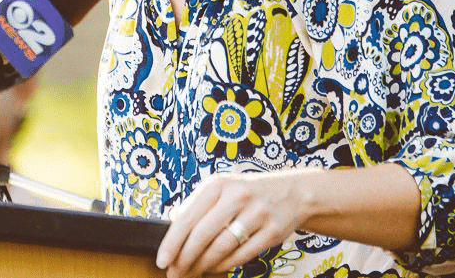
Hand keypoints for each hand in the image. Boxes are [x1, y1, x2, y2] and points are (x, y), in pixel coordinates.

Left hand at [155, 169, 314, 277]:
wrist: (292, 192)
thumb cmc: (247, 193)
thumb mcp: (222, 188)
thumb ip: (198, 204)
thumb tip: (173, 225)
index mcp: (218, 184)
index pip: (187, 217)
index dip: (172, 242)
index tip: (162, 260)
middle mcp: (237, 196)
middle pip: (202, 235)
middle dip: (184, 259)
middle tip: (174, 273)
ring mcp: (257, 214)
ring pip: (221, 247)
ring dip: (203, 265)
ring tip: (192, 272)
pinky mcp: (272, 231)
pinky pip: (242, 255)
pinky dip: (224, 265)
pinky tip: (214, 269)